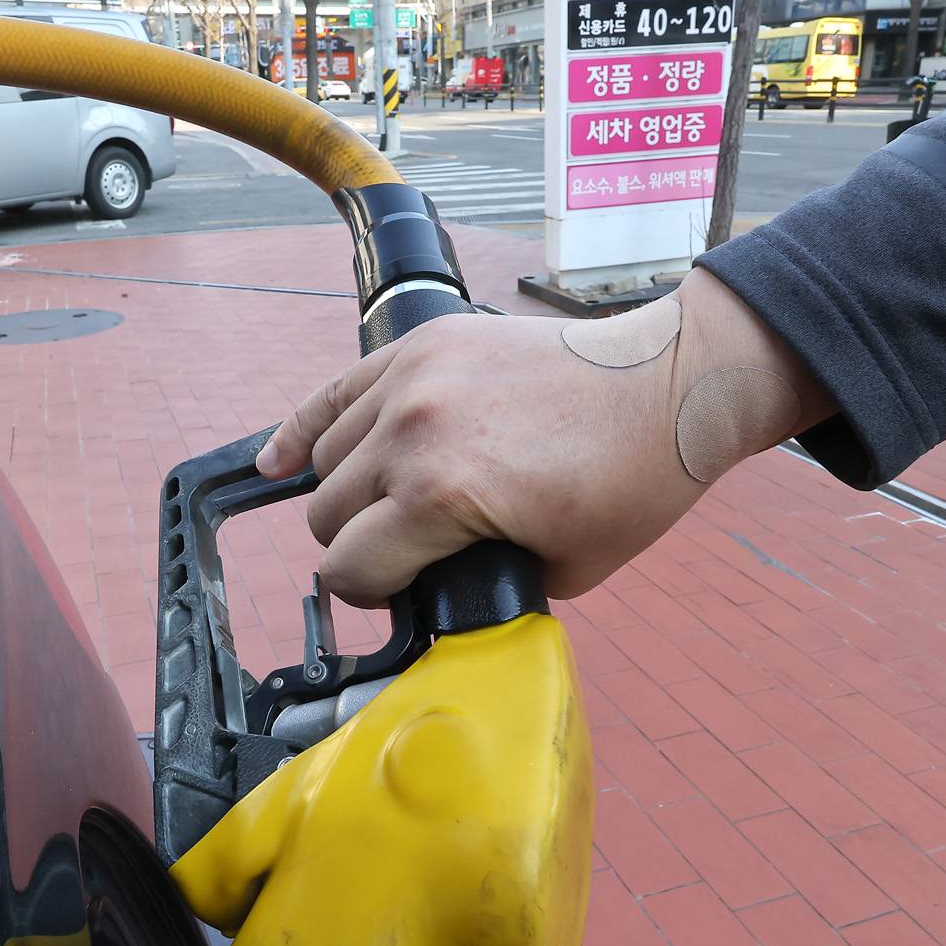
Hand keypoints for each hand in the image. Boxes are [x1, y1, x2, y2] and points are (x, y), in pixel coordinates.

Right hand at [256, 269, 834, 604]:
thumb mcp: (565, 570)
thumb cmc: (631, 479)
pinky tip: (276, 463)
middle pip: (329, 516)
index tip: (395, 599)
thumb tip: (441, 597)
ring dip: (345, 496)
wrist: (668, 383)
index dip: (370, 597)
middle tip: (398, 557)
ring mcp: (410, 381)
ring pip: (326, 461)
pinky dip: (299, 431)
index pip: (352, 568)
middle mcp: (411, 432)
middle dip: (356, 548)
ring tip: (380, 510)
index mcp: (441, 494)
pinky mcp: (420, 346)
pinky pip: (331, 395)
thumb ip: (488, 586)